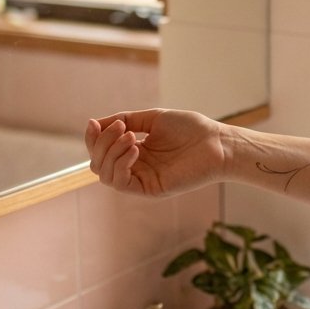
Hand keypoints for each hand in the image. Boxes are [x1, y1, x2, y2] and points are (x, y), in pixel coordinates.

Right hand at [86, 108, 226, 196]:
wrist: (216, 142)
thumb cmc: (190, 129)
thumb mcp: (153, 118)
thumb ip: (126, 120)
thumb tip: (96, 123)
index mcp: (135, 152)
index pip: (101, 151)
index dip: (93, 139)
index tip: (93, 123)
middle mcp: (136, 168)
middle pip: (98, 164)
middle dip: (101, 143)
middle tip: (120, 128)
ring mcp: (142, 180)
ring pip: (105, 174)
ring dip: (111, 152)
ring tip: (130, 137)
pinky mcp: (150, 189)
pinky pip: (122, 183)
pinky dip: (121, 164)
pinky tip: (136, 149)